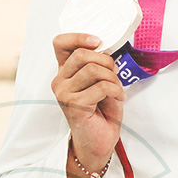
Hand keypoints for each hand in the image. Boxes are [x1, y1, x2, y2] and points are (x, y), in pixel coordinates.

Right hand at [51, 33, 123, 177]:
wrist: (99, 141)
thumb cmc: (102, 111)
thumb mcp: (101, 82)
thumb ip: (99, 66)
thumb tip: (108, 49)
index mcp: (65, 71)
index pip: (60, 43)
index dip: (79, 37)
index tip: (98, 42)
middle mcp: (60, 80)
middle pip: (83, 54)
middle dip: (108, 63)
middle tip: (115, 77)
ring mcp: (64, 92)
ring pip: (94, 69)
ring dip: (114, 79)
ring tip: (116, 91)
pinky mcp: (73, 104)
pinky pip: (102, 87)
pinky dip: (116, 91)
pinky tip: (117, 99)